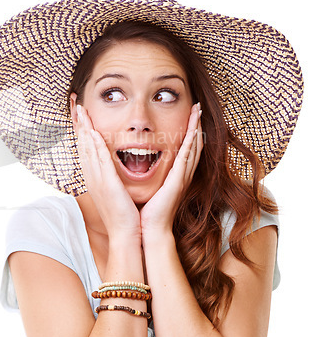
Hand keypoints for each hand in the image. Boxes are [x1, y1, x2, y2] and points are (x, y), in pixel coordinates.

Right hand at [74, 103, 140, 239]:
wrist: (124, 233)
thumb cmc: (122, 213)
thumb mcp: (114, 190)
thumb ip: (111, 175)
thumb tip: (112, 165)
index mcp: (94, 176)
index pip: (84, 146)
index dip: (81, 128)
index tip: (80, 112)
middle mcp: (92, 175)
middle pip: (81, 143)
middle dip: (78, 122)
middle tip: (75, 103)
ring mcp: (97, 179)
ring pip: (87, 148)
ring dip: (83, 128)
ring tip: (80, 110)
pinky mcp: (106, 183)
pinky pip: (99, 160)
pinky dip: (94, 146)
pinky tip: (92, 132)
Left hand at [140, 102, 202, 238]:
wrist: (150, 229)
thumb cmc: (147, 211)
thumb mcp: (150, 188)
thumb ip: (150, 176)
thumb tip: (138, 164)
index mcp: (174, 175)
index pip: (184, 148)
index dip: (188, 131)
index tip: (189, 115)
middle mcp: (182, 174)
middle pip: (193, 144)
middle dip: (196, 124)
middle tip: (198, 107)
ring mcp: (182, 177)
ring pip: (192, 147)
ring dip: (196, 128)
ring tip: (198, 112)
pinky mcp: (178, 181)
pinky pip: (186, 157)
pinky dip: (191, 142)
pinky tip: (194, 131)